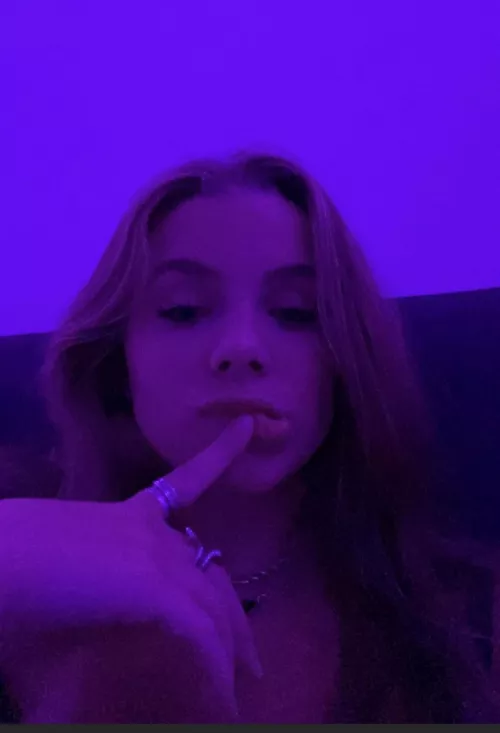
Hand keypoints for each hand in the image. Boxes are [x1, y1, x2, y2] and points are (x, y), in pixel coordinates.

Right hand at [0, 415, 259, 722]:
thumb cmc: (13, 550)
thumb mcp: (64, 554)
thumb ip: (98, 568)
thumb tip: (105, 595)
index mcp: (129, 514)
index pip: (187, 481)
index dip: (220, 453)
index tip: (246, 427)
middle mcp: (153, 531)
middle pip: (209, 570)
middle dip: (232, 613)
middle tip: (248, 652)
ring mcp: (157, 556)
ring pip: (213, 603)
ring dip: (231, 646)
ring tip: (247, 679)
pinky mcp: (155, 587)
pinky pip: (201, 631)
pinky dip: (216, 664)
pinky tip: (226, 690)